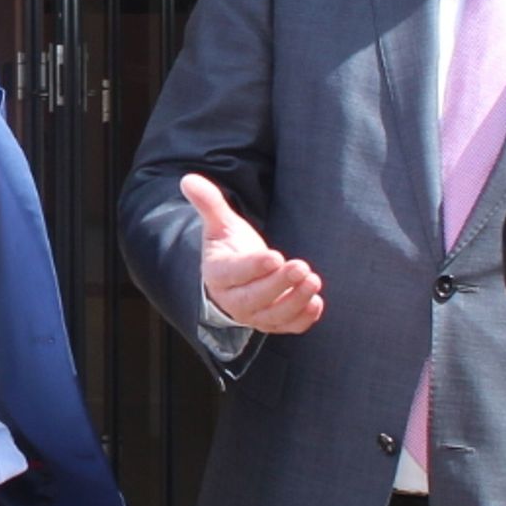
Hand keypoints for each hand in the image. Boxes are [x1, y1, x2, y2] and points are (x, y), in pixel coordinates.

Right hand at [182, 173, 323, 334]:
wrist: (234, 279)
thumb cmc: (229, 247)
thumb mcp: (219, 224)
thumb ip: (209, 203)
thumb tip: (189, 179)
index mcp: (218, 274)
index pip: (234, 273)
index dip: (254, 267)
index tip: (275, 256)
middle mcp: (233, 300)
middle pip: (255, 297)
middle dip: (280, 284)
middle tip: (302, 267)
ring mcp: (254, 315)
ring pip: (274, 314)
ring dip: (296, 301)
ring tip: (313, 280)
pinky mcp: (272, 322)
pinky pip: (288, 326)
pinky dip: (302, 318)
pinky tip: (316, 302)